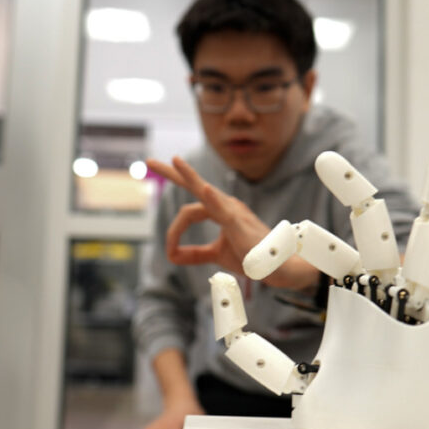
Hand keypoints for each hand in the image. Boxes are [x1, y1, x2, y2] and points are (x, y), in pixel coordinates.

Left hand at [147, 156, 318, 289]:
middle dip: (172, 173)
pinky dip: (213, 198)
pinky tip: (204, 189)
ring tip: (173, 161)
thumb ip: (196, 253)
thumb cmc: (253, 255)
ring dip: (189, 176)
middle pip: (195, 185)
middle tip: (150, 162)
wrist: (278, 267)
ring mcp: (234, 212)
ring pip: (206, 191)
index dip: (174, 232)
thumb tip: (172, 256)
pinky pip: (224, 209)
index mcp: (220, 211)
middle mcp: (226, 205)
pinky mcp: (241, 224)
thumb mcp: (217, 254)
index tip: (169, 253)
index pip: (190, 210)